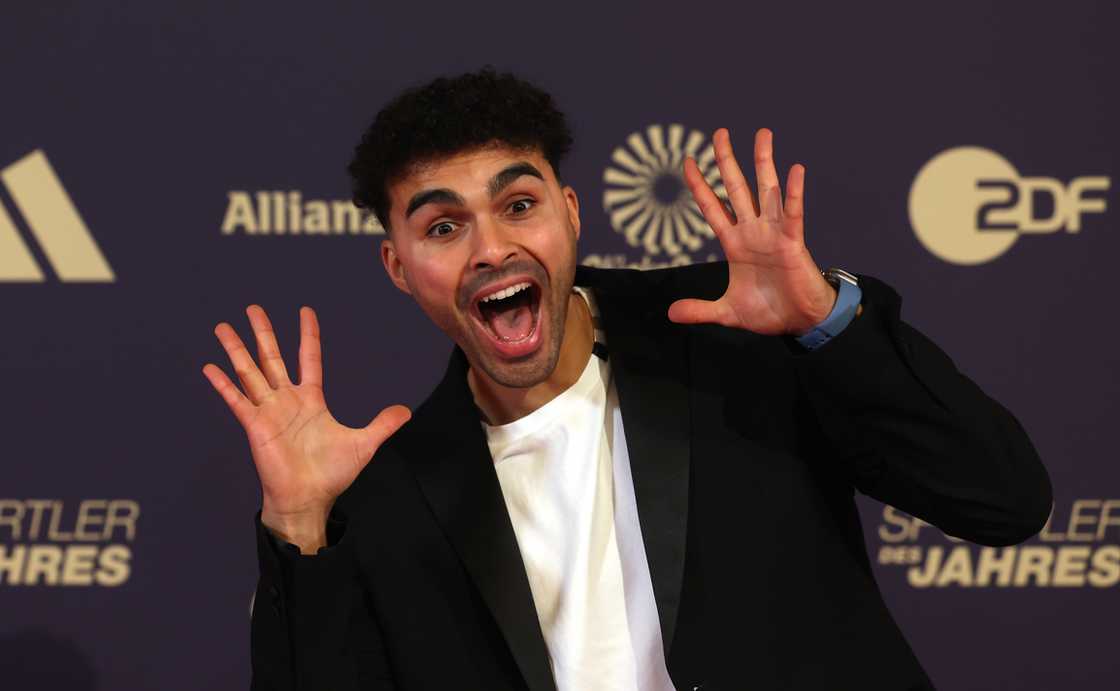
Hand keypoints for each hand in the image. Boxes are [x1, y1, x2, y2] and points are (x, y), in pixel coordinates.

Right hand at [202, 305, 409, 551]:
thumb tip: (405, 411)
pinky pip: (237, 400)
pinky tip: (210, 367)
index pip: (309, 358)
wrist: (309, 499)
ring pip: (250, 372)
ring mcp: (269, 411)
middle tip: (253, 307)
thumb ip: (382, 424)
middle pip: (273, 357)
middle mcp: (287, 400)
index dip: (308, 335)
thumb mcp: (364, 444)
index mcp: (311, 400)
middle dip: (263, 332)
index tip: (305, 311)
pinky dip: (223, 384)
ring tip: (222, 326)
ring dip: (236, 349)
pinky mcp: (255, 426)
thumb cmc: (331, 475)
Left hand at [668, 128, 838, 335]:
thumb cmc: (769, 312)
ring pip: (766, 190)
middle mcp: (752, 231)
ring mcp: (773, 233)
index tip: (688, 161)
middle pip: (736, 188)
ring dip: (764, 162)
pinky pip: (793, 213)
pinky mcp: (793, 242)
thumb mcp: (727, 311)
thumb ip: (700, 310)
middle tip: (719, 133)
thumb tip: (671, 314)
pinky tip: (795, 169)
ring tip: (762, 134)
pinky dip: (794, 192)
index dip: (700, 185)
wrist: (799, 322)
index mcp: (734, 243)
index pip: (712, 207)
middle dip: (726, 161)